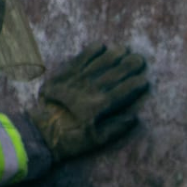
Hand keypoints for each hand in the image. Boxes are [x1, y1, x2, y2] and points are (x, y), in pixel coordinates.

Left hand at [30, 43, 148, 160]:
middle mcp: (90, 90)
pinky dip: (91, 52)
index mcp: (99, 106)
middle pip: (114, 74)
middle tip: (140, 59)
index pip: (123, 92)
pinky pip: (80, 59)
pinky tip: (101, 45)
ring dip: (113, 55)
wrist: (41, 131)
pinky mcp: (64, 75)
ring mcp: (76, 80)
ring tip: (124, 49)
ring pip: (99, 63)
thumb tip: (134, 117)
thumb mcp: (96, 140)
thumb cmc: (72, 139)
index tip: (145, 80)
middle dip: (129, 66)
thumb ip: (116, 128)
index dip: (135, 85)